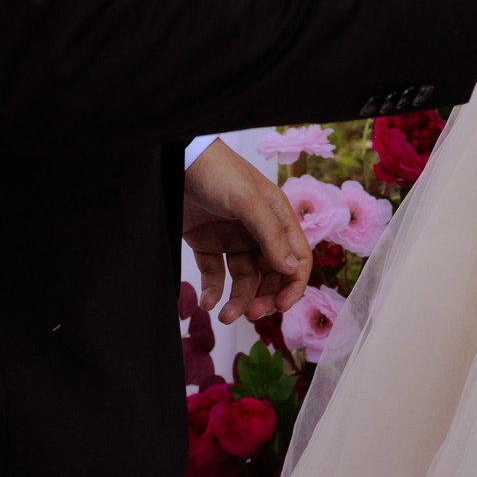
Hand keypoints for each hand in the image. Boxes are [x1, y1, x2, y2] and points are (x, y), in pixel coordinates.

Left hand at [182, 138, 308, 323]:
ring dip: (238, 300)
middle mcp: (259, 232)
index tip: (281, 306)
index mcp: (278, 218)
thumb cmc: (218, 172)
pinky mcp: (208, 244)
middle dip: (264, 297)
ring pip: (244, 280)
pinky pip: (216, 274)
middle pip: (271, 275)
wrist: (179, 160)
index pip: (297, 259)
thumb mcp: (248, 201)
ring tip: (225, 316)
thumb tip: (292, 269)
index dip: (293, 285)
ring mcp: (233, 239)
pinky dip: (213, 291)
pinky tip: (208, 302)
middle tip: (250, 314)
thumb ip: (270, 235)